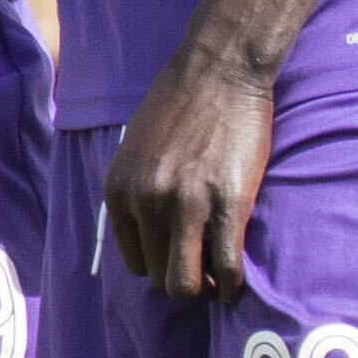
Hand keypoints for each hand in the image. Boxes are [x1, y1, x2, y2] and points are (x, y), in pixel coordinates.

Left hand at [102, 44, 277, 301]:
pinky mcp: (228, 203)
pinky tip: (237, 284)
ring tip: (220, 281)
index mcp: (119, 190)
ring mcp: (186, 205)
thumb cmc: (181, 101)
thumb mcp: (136, 148)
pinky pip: (226, 267)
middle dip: (183, 278)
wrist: (219, 69)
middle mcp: (146, 202)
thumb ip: (137, 189)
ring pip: (186, 284)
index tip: (182, 258)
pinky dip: (232, 285)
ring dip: (205, 289)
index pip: (134, 260)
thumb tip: (151, 230)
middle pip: (159, 277)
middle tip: (206, 270)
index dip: (161, 264)